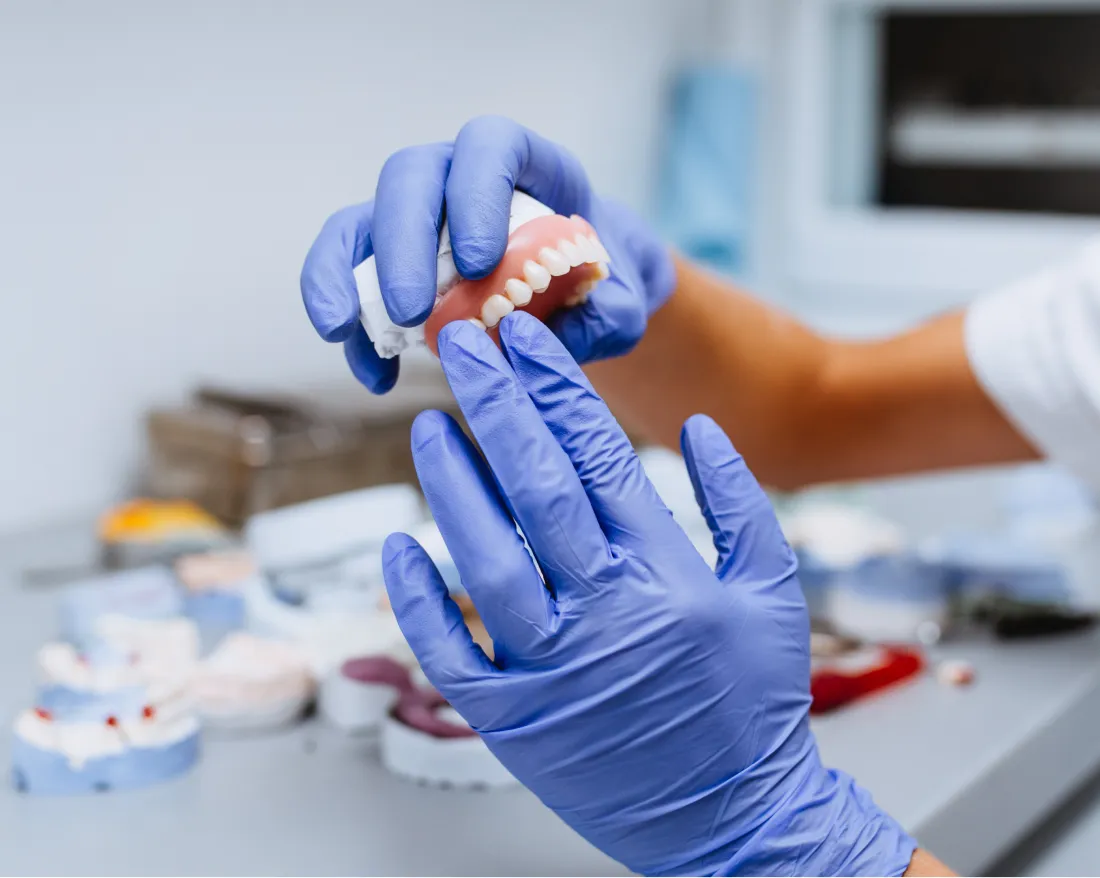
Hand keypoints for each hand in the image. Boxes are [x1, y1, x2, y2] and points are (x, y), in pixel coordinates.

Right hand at [299, 115, 675, 393]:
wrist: (581, 294)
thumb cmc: (601, 282)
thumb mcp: (622, 302)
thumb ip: (607, 315)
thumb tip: (553, 340)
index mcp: (524, 164)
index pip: (489, 146)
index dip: (476, 192)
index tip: (479, 261)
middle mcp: (456, 177)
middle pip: (409, 179)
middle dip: (402, 244)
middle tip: (413, 312)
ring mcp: (414, 217)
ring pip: (360, 222)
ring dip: (343, 277)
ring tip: (343, 332)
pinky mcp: (386, 262)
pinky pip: (347, 280)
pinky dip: (352, 328)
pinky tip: (375, 375)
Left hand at [382, 312, 916, 875]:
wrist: (736, 819)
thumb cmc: (756, 702)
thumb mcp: (777, 592)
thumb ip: (742, 503)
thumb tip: (700, 426)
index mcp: (667, 576)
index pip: (599, 457)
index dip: (556, 390)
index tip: (525, 339)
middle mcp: (604, 615)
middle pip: (536, 489)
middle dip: (495, 406)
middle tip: (462, 346)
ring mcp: (552, 671)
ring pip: (485, 559)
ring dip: (450, 486)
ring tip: (429, 425)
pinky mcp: (513, 721)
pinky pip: (452, 653)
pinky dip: (420, 599)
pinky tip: (398, 544)